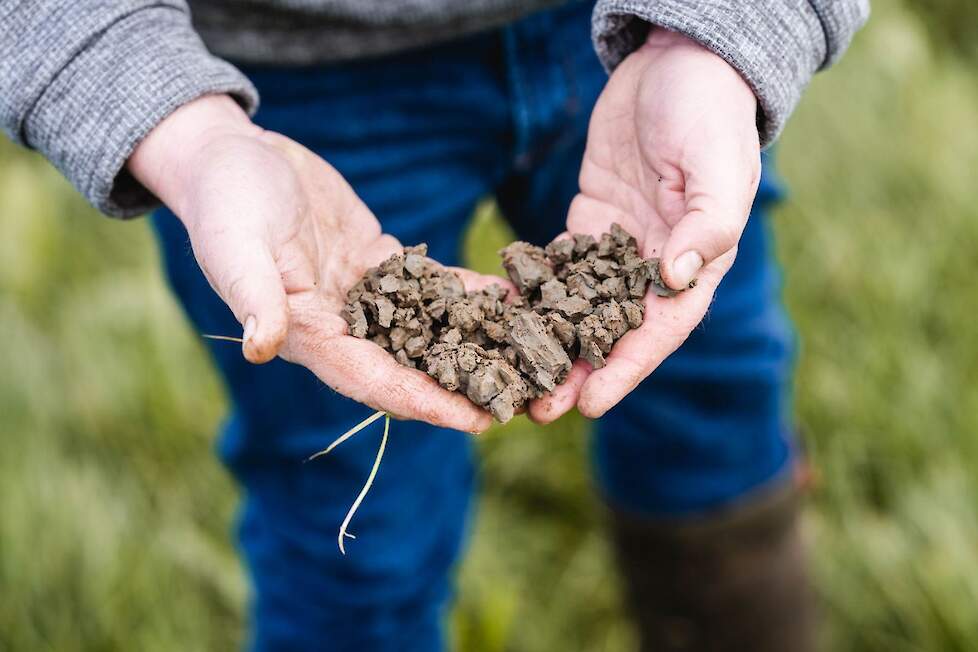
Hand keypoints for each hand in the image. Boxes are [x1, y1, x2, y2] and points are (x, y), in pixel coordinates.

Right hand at [129, 95, 497, 432]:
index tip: (474, 422)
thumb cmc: (226, 199)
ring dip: (473, 346)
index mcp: (307, 332)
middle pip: (409, 368)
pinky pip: (429, 285)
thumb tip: (262, 347)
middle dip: (461, 388)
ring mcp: (362, 295)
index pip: (372, 380)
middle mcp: (340, 324)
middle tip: (519, 402)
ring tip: (526, 358)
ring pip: (426, 331)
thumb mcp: (235, 242)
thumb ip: (253, 293)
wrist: (231, 157)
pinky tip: (506, 298)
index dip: (424, 402)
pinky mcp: (377, 262)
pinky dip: (465, 293)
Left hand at [529, 28, 761, 421]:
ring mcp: (618, 246)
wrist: (676, 63)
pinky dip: (534, 293)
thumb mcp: (717, 166)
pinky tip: (503, 318)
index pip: (659, 331)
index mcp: (696, 263)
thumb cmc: (708, 112)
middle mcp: (655, 265)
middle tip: (537, 408)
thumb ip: (706, 224)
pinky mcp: (588, 222)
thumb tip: (674, 279)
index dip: (626, 370)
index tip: (591, 404)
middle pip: (614, 332)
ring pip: (581, 308)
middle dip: (578, 372)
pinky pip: (558, 266)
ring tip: (513, 377)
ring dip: (551, 345)